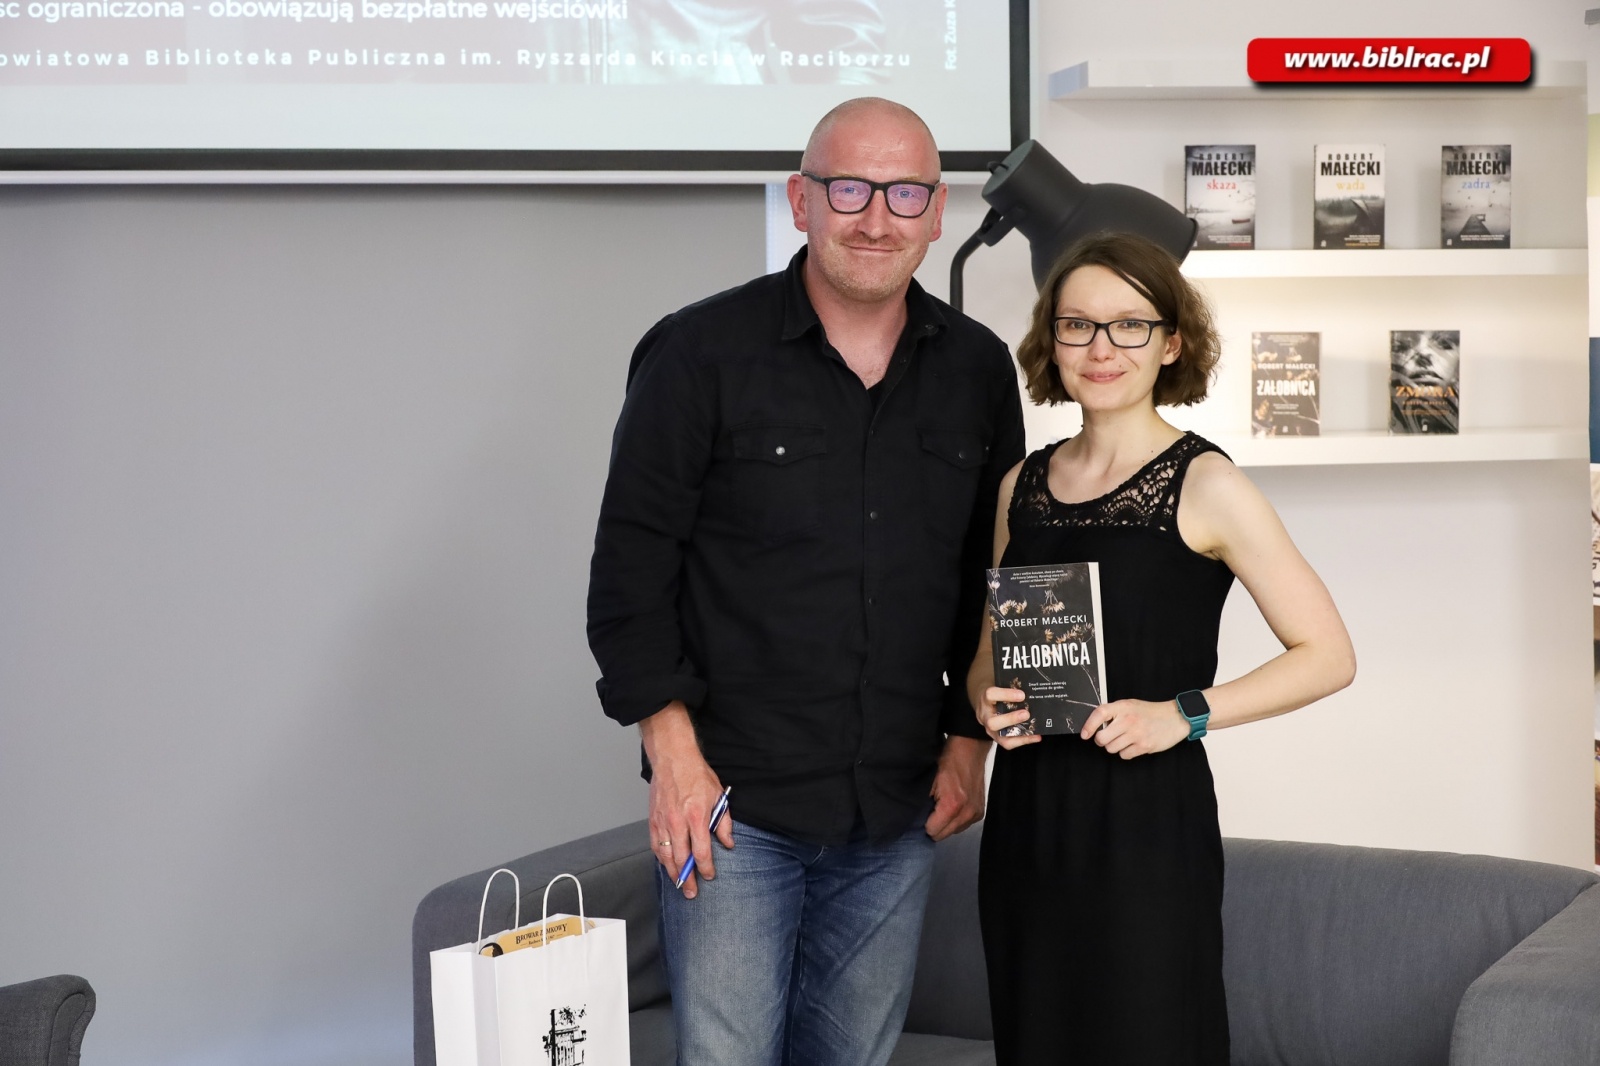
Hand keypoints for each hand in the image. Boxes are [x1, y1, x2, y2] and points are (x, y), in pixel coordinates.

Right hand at [639, 702, 733, 898]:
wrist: (673, 758)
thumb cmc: (696, 775)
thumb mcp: (718, 796)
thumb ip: (723, 822)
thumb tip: (728, 843)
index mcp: (696, 817)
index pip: (701, 851)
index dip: (706, 868)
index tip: (710, 875)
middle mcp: (677, 822)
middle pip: (681, 859)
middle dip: (687, 878)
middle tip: (692, 893)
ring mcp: (662, 822)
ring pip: (665, 855)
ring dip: (672, 873)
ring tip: (678, 885)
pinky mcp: (653, 819)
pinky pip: (654, 845)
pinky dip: (660, 858)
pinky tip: (665, 865)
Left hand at [925, 735, 990, 840]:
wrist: (970, 750)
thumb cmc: (947, 762)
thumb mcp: (929, 781)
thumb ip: (924, 803)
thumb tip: (917, 820)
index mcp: (952, 806)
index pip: (933, 831)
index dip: (924, 824)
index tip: (922, 814)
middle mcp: (966, 813)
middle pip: (943, 835)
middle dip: (934, 825)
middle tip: (930, 811)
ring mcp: (975, 814)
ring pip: (953, 831)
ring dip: (945, 823)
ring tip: (942, 807)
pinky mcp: (980, 812)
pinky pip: (963, 825)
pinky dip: (956, 820)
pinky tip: (953, 807)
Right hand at [976, 686, 1040, 750]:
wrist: (985, 704)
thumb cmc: (997, 694)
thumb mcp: (1000, 687)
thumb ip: (1011, 687)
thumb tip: (1030, 689)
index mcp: (985, 699)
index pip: (991, 695)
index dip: (1006, 695)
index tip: (1022, 695)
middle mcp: (985, 716)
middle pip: (992, 722)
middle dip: (1011, 719)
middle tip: (1026, 714)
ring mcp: (990, 729)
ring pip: (1000, 736)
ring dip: (1019, 734)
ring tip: (1034, 730)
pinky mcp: (997, 737)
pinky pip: (1008, 743)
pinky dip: (1024, 740)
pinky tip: (1036, 736)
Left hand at [1080, 698, 1188, 758]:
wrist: (1175, 717)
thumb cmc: (1150, 712)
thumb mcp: (1130, 705)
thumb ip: (1114, 713)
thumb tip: (1095, 726)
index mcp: (1123, 707)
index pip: (1099, 714)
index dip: (1089, 725)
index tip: (1084, 734)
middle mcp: (1128, 720)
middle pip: (1102, 738)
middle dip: (1102, 741)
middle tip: (1109, 737)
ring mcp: (1136, 734)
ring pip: (1111, 749)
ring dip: (1115, 747)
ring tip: (1126, 739)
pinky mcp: (1144, 746)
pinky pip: (1124, 755)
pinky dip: (1126, 753)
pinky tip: (1134, 744)